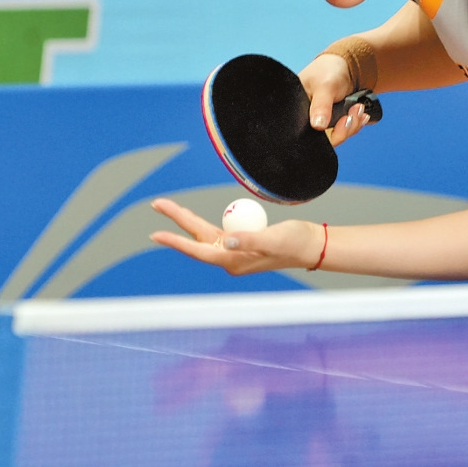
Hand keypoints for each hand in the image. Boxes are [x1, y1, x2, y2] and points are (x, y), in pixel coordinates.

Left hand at [149, 197, 326, 274]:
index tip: (157, 234)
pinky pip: (216, 231)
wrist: (311, 245)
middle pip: (196, 238)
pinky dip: (202, 222)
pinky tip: (192, 217)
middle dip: (176, 221)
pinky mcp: (240, 243)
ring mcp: (234, 251)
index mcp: (235, 261)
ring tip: (168, 206)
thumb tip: (226, 241)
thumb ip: (249, 240)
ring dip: (186, 220)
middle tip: (156, 204)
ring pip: (203, 234)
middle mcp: (230, 258)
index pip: (200, 250)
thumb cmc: (295, 243)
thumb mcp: (274, 239)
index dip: (177, 241)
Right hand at [299, 52, 370, 145]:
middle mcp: (306, 119)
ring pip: (337, 136)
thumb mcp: (324, 85)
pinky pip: (344, 131)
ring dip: (352, 125)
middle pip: (324, 139)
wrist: (344, 66)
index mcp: (296, 111)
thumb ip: (321, 105)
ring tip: (358, 108)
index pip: (306, 134)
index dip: (326, 135)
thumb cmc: (328, 70)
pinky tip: (360, 114)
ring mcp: (321, 122)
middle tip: (353, 115)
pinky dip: (355, 123)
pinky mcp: (332, 123)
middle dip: (344, 129)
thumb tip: (317, 125)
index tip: (343, 121)